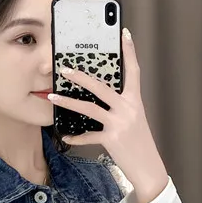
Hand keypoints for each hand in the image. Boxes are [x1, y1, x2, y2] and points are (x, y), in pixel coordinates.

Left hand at [48, 28, 168, 202]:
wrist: (149, 168)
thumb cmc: (139, 143)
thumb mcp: (135, 120)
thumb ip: (122, 106)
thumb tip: (103, 96)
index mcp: (135, 101)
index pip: (133, 71)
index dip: (129, 52)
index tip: (124, 34)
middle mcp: (129, 109)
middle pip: (102, 87)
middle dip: (82, 77)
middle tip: (65, 68)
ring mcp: (120, 124)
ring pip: (90, 108)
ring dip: (69, 102)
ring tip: (53, 95)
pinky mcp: (112, 139)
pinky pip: (88, 136)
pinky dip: (76, 137)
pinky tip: (65, 136)